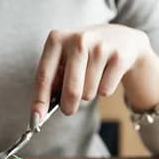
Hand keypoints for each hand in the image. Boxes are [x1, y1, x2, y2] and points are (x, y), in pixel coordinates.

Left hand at [31, 24, 158, 119]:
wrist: (122, 39)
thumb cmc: (85, 54)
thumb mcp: (64, 59)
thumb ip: (52, 81)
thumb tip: (40, 113)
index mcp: (57, 39)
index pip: (44, 76)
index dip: (40, 100)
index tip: (36, 119)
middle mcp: (78, 39)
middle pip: (70, 90)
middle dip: (68, 106)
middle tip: (68, 109)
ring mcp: (100, 47)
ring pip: (89, 93)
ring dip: (88, 93)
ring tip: (92, 77)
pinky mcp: (119, 57)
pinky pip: (105, 91)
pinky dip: (104, 90)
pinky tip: (106, 74)